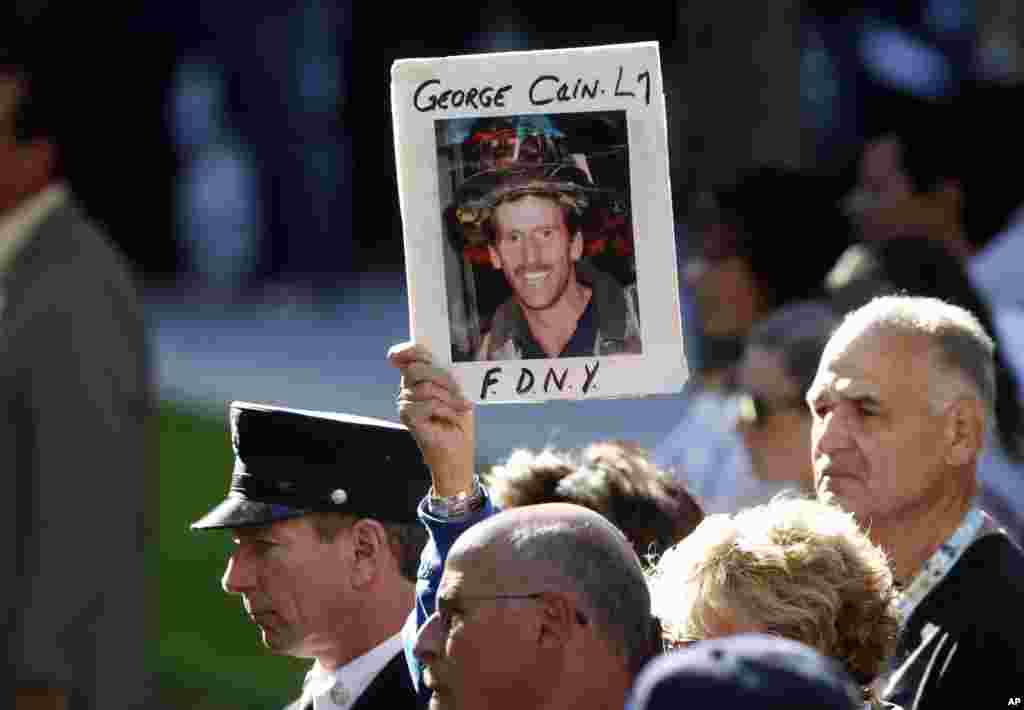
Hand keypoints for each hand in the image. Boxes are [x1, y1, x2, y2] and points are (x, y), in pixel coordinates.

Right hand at [387, 342, 474, 496]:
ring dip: (448, 397)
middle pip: (416, 368)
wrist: (458, 451)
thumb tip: (448, 360)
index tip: (421, 352)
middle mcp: (407, 388)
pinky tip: (452, 416)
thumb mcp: (457, 391)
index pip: (406, 355)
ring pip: (424, 387)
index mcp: (418, 378)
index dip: (409, 349)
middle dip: (442, 377)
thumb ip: (448, 373)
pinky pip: (426, 404)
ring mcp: (405, 403)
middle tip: (458, 390)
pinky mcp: (408, 418)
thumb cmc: (458, 420)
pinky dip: (444, 409)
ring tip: (459, 407)